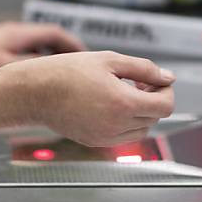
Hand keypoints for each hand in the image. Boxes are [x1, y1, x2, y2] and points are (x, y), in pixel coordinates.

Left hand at [0, 22, 85, 76]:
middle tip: (79, 66)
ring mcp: (6, 41)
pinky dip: (36, 64)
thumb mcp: (7, 67)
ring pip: (37, 47)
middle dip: (66, 52)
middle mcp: (15, 34)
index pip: (57, 34)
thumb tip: (57, 71)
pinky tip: (35, 79)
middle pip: (50, 39)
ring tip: (62, 74)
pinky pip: (25, 54)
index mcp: (21, 34)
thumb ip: (33, 68)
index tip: (86, 56)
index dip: (74, 45)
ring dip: (51, 58)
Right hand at [0, 51, 175, 146]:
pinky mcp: (95, 142)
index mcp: (123, 103)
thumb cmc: (66, 72)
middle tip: (136, 80)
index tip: (155, 79)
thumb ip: (144, 68)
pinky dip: (125, 121)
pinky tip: (109, 102)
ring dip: (140, 111)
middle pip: (155, 117)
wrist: (34, 92)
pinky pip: (123, 136)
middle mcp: (117, 125)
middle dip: (152, 98)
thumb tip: (167, 77)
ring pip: (141, 129)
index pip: (165, 105)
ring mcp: (105, 137)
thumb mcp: (109, 60)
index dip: (165, 90)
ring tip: (121, 90)